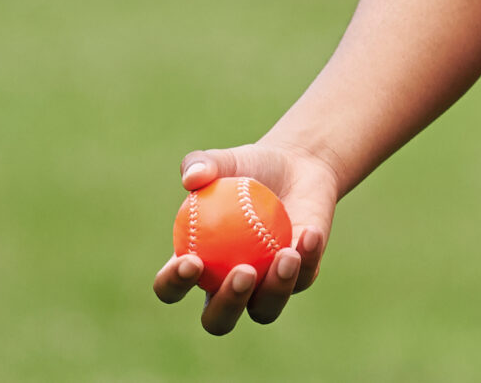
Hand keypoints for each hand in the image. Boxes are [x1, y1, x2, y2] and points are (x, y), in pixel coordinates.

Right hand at [151, 142, 340, 334]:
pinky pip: (302, 278)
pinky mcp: (299, 278)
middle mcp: (226, 287)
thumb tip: (192, 178)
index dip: (174, 284)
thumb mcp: (226, 160)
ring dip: (275, 289)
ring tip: (285, 253)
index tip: (191, 260)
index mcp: (196, 265)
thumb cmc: (250, 167)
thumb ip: (202, 164)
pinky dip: (307, 258)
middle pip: (218, 320)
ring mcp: (264, 288)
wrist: (297, 167)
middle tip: (243, 271)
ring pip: (264, 310)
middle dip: (228, 305)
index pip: (172, 287)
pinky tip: (309, 233)